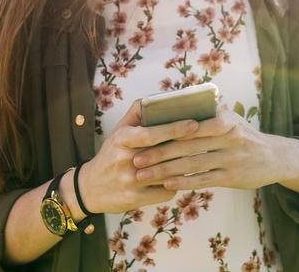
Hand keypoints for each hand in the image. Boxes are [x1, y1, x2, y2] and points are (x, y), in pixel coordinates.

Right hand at [76, 99, 198, 213]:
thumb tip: (161, 97)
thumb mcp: (119, 130)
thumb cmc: (111, 153)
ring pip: (167, 174)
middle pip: (162, 154)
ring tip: (200, 157)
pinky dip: (176, 185)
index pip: (150, 133)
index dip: (174, 129)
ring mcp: (129, 181)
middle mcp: (124, 159)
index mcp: (121, 139)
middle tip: (209, 139)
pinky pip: (165, 192)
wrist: (89, 188)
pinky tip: (182, 178)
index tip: (194, 123)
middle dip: (187, 147)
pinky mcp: (134, 199)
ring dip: (185, 166)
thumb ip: (137, 113)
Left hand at [129, 103, 282, 190]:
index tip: (143, 136)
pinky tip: (166, 185)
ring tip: (143, 175)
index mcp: (225, 119)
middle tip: (136, 159)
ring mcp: (230, 158)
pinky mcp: (231, 177)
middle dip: (158, 153)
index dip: (165, 132)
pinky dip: (183, 182)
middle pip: (186, 146)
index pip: (190, 125)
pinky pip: (202, 180)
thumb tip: (179, 100)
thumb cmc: (244, 135)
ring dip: (164, 170)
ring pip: (191, 164)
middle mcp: (228, 137)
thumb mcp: (232, 118)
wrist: (273, 158)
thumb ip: (209, 111)